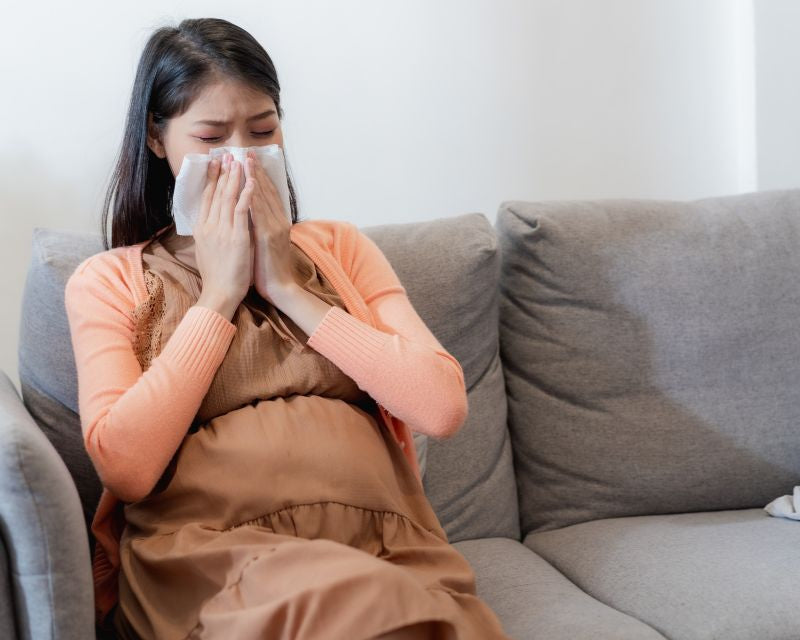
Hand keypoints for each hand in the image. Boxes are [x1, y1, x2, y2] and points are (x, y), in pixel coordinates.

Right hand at [193, 152, 254, 318]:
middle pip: (216, 193)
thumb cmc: (218, 275)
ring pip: (227, 197)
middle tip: (226, 154)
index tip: (215, 163)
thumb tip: (210, 222)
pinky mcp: (236, 237)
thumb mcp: (207, 250)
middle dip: (222, 172)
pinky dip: (246, 194)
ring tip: (238, 161)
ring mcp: (222, 231)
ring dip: (234, 177)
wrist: (221, 293)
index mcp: (202, 229)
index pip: (206, 198)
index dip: (211, 179)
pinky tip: (251, 182)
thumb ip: (209, 233)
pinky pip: (241, 211)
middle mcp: (209, 226)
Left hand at [243, 149, 295, 304]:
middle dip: (255, 170)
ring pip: (263, 197)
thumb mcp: (265, 244)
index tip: (249, 161)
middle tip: (246, 152)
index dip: (259, 176)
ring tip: (244, 160)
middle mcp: (279, 221)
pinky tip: (246, 184)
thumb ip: (260, 227)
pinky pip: (258, 212)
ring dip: (253, 177)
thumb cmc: (268, 269)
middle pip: (266, 191)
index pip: (267, 194)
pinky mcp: (268, 236)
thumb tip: (249, 216)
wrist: (280, 288)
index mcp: (277, 222)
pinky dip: (252, 196)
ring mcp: (275, 227)